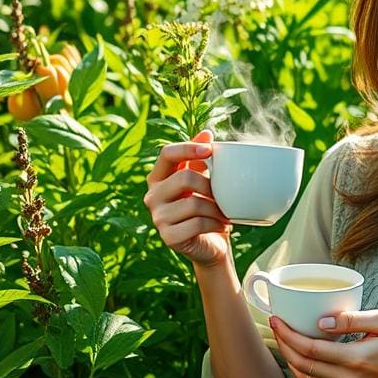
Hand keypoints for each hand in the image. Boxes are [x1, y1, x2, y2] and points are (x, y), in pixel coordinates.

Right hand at [144, 129, 231, 267]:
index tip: (211, 150)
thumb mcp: (205, 181)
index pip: (167, 153)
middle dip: (211, 186)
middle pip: (184, 178)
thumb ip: (201, 158)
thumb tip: (206, 133)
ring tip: (225, 213)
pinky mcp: (168, 237)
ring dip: (217, 208)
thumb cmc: (207, 209)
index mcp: (159, 178)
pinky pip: (197, 223)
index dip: (188, 147)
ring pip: (193, 203)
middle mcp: (152, 196)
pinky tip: (222, 226)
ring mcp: (157, 217)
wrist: (210, 245)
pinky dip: (215, 224)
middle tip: (223, 196)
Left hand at [268, 310, 377, 377]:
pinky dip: (303, 369)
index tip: (277, 319)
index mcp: (355, 360)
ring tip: (283, 337)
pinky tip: (300, 353)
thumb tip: (320, 321)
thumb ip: (351, 320)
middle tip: (275, 325)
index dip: (288, 335)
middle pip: (302, 365)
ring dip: (290, 358)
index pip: (310, 349)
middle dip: (284, 345)